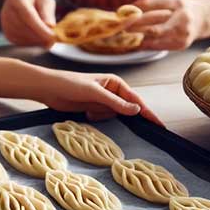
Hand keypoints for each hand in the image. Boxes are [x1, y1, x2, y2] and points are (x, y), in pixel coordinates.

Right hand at [0, 0, 56, 47]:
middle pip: (24, 28)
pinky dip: (32, 44)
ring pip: (22, 38)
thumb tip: (50, 26)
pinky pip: (20, 43)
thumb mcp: (45, 0)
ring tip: (47, 38)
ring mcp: (5, 24)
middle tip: (53, 40)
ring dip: (37, 41)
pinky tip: (39, 39)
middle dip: (40, 36)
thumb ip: (48, 12)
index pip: (28, 16)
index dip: (40, 28)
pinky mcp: (7, 34)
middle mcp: (7, 12)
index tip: (52, 37)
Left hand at [31, 69, 163, 125]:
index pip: (137, 101)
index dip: (149, 113)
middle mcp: (112, 91)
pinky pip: (103, 118)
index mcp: (116, 83)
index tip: (160, 126)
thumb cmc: (70, 85)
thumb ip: (116, 103)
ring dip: (103, 116)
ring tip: (88, 109)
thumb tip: (137, 110)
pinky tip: (86, 113)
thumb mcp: (94, 93)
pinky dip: (97, 118)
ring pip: (114, 116)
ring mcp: (103, 101)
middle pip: (126, 109)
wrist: (49, 89)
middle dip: (121, 115)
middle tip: (114, 119)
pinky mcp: (93, 108)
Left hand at [129, 0, 208, 50]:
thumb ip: (153, 3)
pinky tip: (137, 42)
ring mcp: (183, 32)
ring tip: (126, 34)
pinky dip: (146, 43)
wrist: (203, 19)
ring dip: (138, 35)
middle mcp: (183, 17)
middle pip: (153, 21)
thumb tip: (129, 9)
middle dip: (135, 24)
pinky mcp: (180, 45)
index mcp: (178, 1)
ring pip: (154, 35)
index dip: (137, 8)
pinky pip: (159, 45)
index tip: (125, 11)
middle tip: (122, 25)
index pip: (153, 3)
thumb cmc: (181, 8)